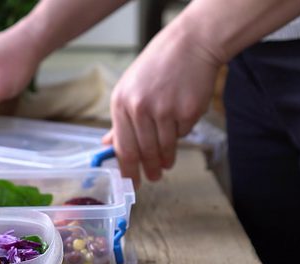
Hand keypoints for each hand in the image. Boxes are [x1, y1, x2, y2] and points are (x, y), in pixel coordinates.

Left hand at [106, 23, 221, 185]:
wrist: (190, 44)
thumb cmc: (158, 66)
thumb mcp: (129, 88)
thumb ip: (121, 120)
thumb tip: (108, 144)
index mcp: (120, 104)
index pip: (123, 148)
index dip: (128, 171)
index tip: (132, 183)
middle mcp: (139, 108)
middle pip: (144, 153)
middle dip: (149, 170)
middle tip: (153, 178)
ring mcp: (164, 110)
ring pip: (165, 147)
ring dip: (166, 158)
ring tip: (167, 162)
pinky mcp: (187, 111)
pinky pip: (183, 133)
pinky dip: (182, 132)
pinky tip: (181, 118)